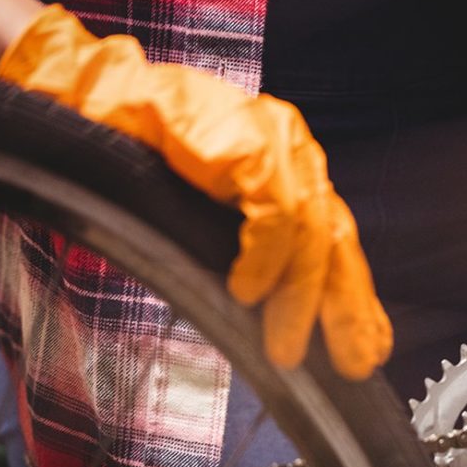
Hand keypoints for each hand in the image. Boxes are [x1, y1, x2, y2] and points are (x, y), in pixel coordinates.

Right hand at [0, 5, 391, 378]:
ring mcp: (277, 141)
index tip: (370, 348)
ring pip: (312, 233)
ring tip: (283, 347)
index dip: (356, 301)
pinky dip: (263, 260)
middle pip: (338, 243)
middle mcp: (296, 153)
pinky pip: (273, 212)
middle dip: (345, 310)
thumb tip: (283, 319)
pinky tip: (246, 293)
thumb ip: (256, 255)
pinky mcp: (249, 139)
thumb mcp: (214, 219)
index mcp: (295, 171)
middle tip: (350, 363)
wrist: (97, 102)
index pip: (340, 243)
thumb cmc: (148, 162)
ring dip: (297, 298)